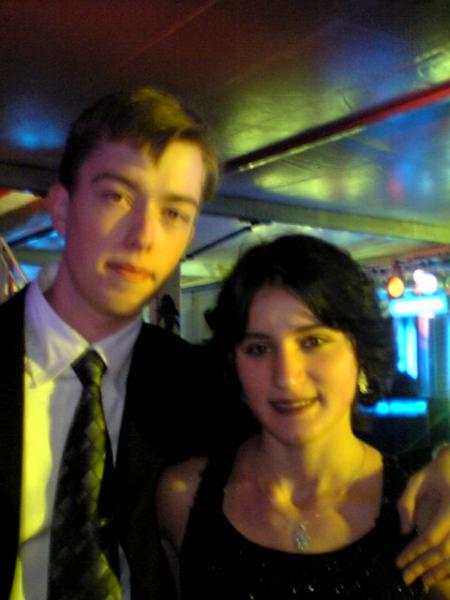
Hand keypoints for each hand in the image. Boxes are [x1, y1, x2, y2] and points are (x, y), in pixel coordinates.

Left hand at [396, 444, 449, 587]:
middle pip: (446, 552)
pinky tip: (440, 572)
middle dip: (425, 567)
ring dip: (441, 572)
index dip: (414, 552)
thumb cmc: (438, 471)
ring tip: (424, 580)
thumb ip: (407, 503)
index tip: (399, 562)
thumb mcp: (417, 480)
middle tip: (406, 577)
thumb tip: (404, 532)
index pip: (431, 536)